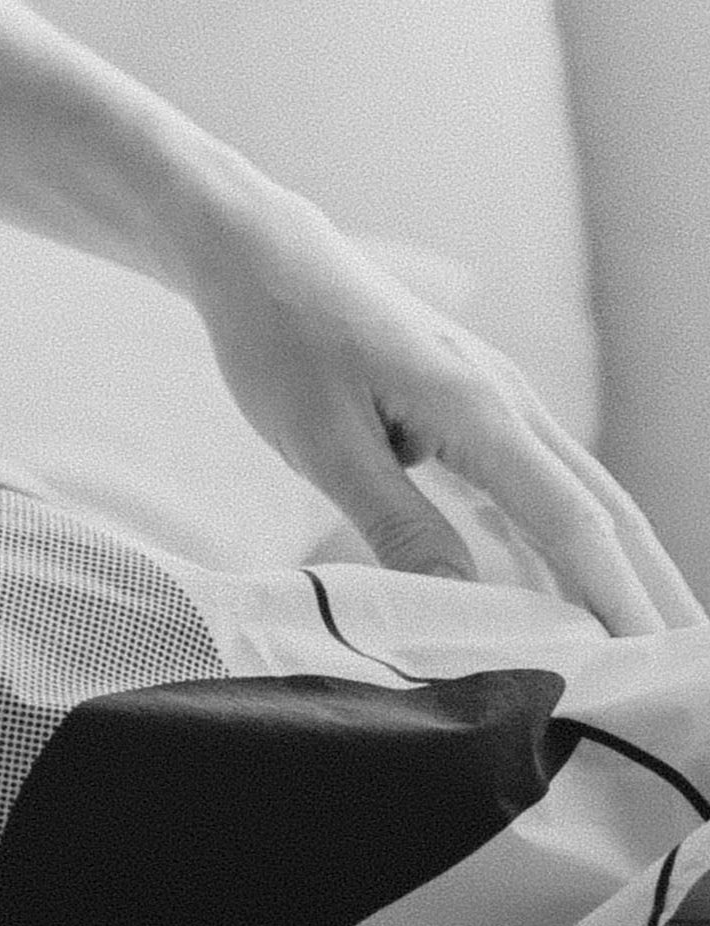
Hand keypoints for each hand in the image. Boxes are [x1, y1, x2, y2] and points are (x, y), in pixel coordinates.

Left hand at [180, 174, 695, 638]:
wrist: (259, 253)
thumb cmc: (280, 341)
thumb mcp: (320, 441)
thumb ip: (395, 521)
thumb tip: (462, 600)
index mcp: (477, 410)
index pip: (572, 522)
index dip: (616, 597)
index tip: (652, 662)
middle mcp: (507, 404)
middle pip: (606, 511)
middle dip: (651, 592)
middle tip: (687, 672)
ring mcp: (495, 403)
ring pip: (579, 498)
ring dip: (617, 569)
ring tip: (648, 644)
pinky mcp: (469, 409)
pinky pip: (534, 485)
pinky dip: (561, 541)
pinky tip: (568, 592)